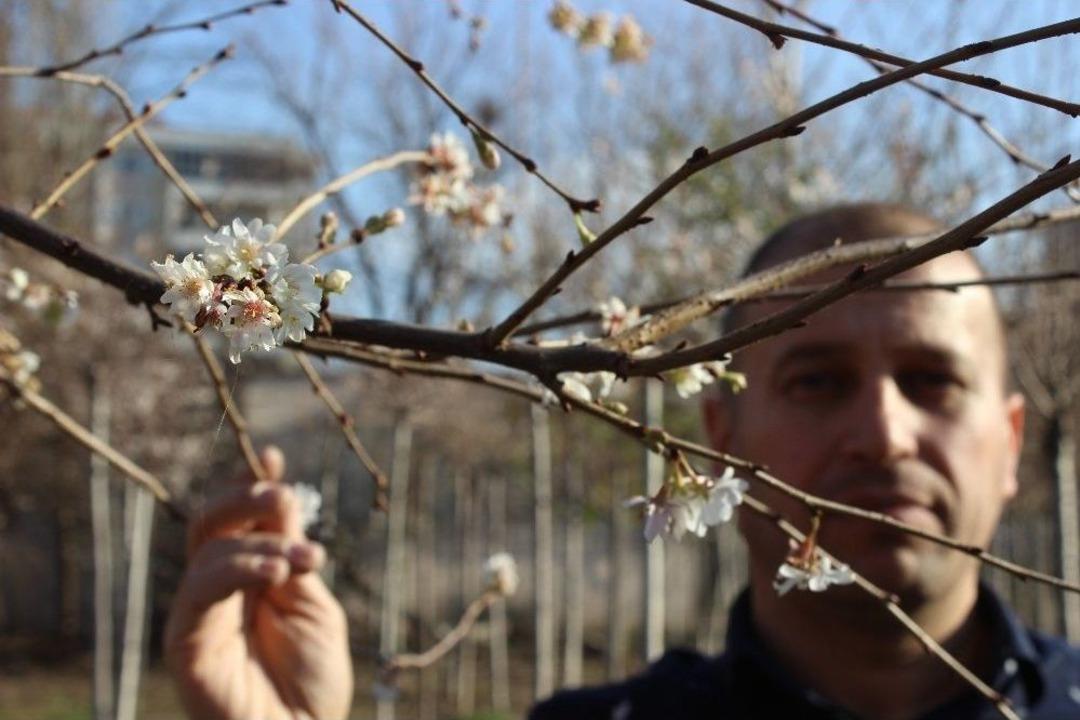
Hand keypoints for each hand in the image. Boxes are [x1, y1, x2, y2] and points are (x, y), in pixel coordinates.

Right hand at [165, 447, 352, 719]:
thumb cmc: (312, 680)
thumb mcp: (310, 600)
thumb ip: (290, 549)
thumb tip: (279, 488)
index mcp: (250, 575)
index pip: (238, 519)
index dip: (249, 485)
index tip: (271, 455)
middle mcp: (219, 590)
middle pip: (212, 524)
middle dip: (245, 499)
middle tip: (281, 494)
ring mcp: (200, 613)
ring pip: (208, 550)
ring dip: (259, 543)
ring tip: (301, 560)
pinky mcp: (186, 641)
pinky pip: (200, 590)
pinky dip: (238, 569)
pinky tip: (276, 571)